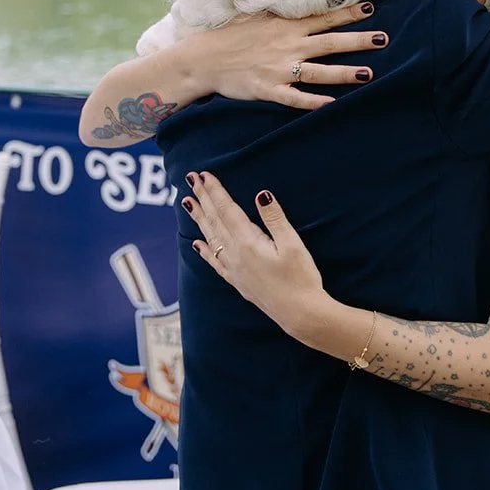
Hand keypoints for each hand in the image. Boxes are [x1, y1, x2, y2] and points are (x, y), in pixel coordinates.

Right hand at [182, 1, 387, 109]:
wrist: (202, 59)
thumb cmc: (229, 36)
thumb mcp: (256, 16)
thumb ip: (281, 12)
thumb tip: (301, 1)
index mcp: (285, 26)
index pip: (324, 18)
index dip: (348, 14)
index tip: (370, 9)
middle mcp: (286, 46)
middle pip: (330, 43)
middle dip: (358, 41)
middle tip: (383, 39)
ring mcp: (278, 69)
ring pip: (319, 72)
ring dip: (344, 73)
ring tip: (368, 74)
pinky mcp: (267, 89)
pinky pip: (294, 98)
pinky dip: (313, 102)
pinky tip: (332, 105)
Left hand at [185, 170, 326, 339]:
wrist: (301, 314)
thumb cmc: (301, 278)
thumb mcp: (292, 244)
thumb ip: (275, 219)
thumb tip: (261, 194)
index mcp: (248, 243)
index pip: (227, 210)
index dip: (215, 191)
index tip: (204, 175)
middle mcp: (236, 256)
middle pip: (215, 221)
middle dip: (203, 198)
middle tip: (191, 178)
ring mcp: (235, 270)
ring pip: (211, 239)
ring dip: (200, 219)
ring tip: (187, 203)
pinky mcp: (239, 282)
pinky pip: (215, 262)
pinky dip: (205, 251)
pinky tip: (198, 244)